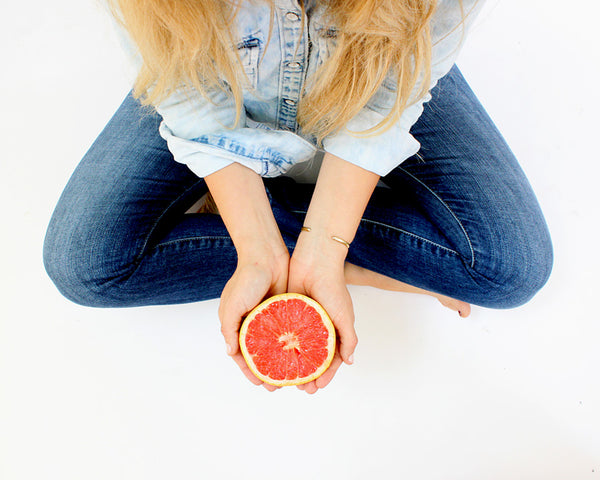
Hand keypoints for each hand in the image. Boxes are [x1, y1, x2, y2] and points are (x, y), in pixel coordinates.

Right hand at [219, 245, 288, 391]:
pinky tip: (302, 357)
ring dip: (284, 362)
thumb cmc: (246, 279)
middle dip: (269, 372)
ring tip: (294, 376)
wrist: (266, 255)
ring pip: (278, 347)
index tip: (260, 383)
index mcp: (238, 324)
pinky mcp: (287, 311)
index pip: (243, 354)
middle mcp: (255, 324)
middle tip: (279, 386)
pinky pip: (291, 332)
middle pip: (262, 354)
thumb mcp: (232, 305)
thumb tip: (232, 353)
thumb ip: (230, 329)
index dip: (250, 370)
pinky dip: (295, 345)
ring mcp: (271, 318)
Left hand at [287, 231, 357, 393]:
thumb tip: (349, 362)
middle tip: (301, 389)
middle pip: (311, 358)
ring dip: (291, 365)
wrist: (314, 262)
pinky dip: (278, 347)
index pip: (330, 359)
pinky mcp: (286, 312)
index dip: (325, 375)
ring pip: (294, 349)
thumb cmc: (333, 288)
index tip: (317, 387)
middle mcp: (316, 328)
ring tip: (284, 380)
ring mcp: (301, 322)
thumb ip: (348, 339)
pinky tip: (272, 359)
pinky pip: (281, 334)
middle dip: (307, 375)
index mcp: (333, 330)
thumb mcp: (345, 316)